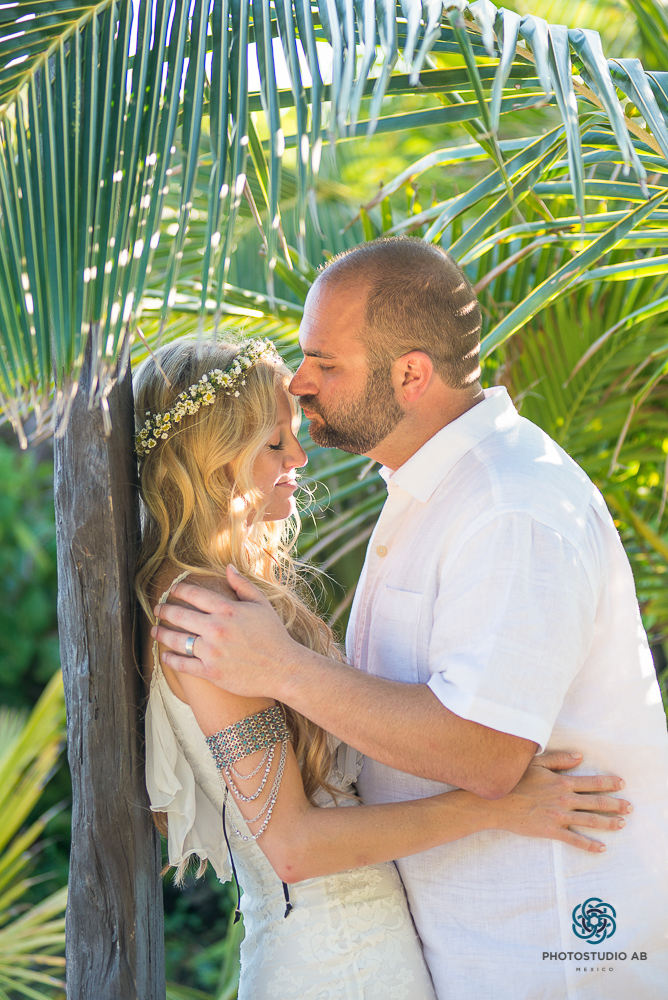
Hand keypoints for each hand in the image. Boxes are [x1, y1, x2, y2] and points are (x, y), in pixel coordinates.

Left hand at [151, 566, 301, 697]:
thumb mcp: (261, 604)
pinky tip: (165, 656)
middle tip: (157, 609)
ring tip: (155, 631)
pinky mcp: (210, 672)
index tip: (171, 590)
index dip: (178, 590)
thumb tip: (227, 568)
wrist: (283, 668)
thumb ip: (241, 585)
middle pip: (179, 615)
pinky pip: (183, 665)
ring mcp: (211, 651)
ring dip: (161, 634)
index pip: (193, 594)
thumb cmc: (274, 635)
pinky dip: (170, 660)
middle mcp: (216, 629)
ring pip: (176, 640)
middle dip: (163, 610)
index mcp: (227, 609)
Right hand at [489, 751, 630, 852]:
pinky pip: (574, 840)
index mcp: (561, 781)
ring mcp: (559, 816)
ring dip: (608, 823)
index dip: (609, 783)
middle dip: (616, 805)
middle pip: (596, 802)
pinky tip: (601, 848)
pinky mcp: (550, 831)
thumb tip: (579, 757)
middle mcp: (564, 799)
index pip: (592, 782)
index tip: (622, 784)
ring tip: (622, 824)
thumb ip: (559, 759)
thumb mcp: (535, 763)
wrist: (495, 802)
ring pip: (590, 821)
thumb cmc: (514, 779)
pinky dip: (589, 845)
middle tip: (630, 807)